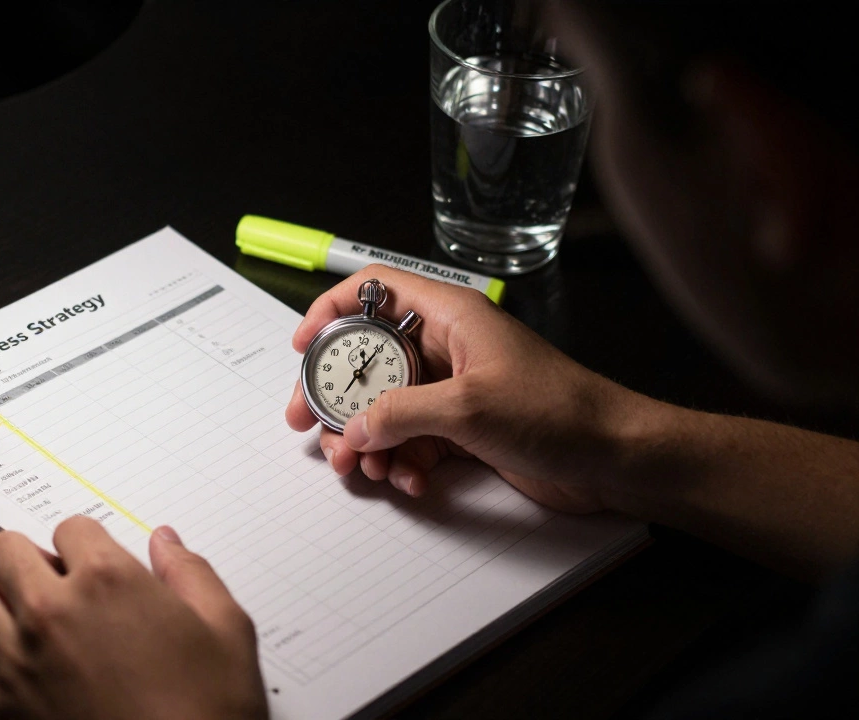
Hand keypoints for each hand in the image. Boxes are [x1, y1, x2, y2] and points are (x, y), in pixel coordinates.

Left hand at [0, 517, 268, 719]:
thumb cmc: (205, 714)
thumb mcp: (227, 633)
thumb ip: (192, 575)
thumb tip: (166, 543)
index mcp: (110, 582)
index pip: (72, 527)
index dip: (86, 546)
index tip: (94, 567)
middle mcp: (52, 612)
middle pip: (3, 547)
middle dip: (28, 560)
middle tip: (51, 583)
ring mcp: (16, 659)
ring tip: (19, 617)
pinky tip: (2, 660)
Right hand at [286, 264, 654, 512]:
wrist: (615, 458)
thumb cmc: (560, 411)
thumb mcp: (468, 407)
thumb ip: (400, 414)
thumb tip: (352, 428)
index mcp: (449, 316)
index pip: (374, 291)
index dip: (331, 311)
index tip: (303, 347)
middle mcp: (446, 347)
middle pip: (367, 360)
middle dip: (337, 398)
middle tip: (310, 427)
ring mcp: (452, 389)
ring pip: (384, 408)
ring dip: (366, 440)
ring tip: (362, 468)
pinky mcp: (461, 428)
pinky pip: (410, 440)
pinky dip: (400, 461)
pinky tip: (408, 480)